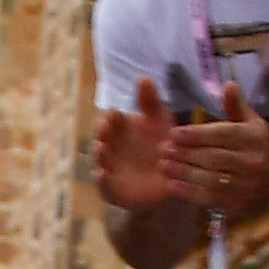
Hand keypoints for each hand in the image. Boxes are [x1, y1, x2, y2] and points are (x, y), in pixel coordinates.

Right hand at [95, 81, 185, 210]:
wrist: (169, 179)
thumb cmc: (162, 144)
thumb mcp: (159, 120)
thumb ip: (150, 101)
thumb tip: (143, 78)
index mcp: (118, 128)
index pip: (109, 119)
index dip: (109, 116)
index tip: (115, 113)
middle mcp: (110, 147)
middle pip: (101, 138)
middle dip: (101, 133)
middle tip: (105, 127)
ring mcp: (110, 168)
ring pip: (99, 160)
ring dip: (98, 154)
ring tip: (101, 147)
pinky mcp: (113, 190)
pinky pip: (103, 186)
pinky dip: (101, 180)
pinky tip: (102, 174)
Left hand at [165, 111, 268, 216]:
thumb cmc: (259, 145)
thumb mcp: (253, 122)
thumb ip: (236, 106)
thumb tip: (228, 85)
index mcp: (253, 138)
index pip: (222, 135)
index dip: (196, 135)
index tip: (174, 133)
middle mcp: (250, 161)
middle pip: (213, 158)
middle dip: (186, 153)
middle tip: (163, 149)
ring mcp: (245, 185)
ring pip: (210, 179)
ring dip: (184, 173)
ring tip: (164, 165)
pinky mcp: (237, 204)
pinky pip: (210, 198)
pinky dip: (190, 193)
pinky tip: (172, 185)